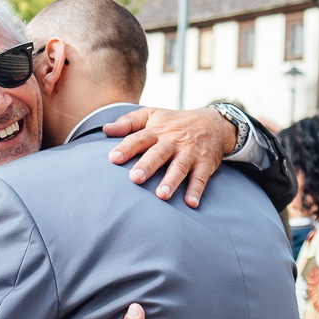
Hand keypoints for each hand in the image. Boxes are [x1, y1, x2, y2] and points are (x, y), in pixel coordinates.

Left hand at [103, 107, 235, 206]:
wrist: (214, 123)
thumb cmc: (175, 122)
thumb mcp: (152, 114)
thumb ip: (128, 122)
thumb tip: (105, 129)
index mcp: (157, 131)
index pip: (139, 138)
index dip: (126, 148)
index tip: (113, 158)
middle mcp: (172, 142)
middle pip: (158, 154)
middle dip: (147, 166)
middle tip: (135, 179)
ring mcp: (190, 153)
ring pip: (179, 167)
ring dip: (171, 181)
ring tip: (161, 195)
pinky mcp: (205, 163)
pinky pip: (200, 178)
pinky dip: (196, 190)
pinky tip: (190, 203)